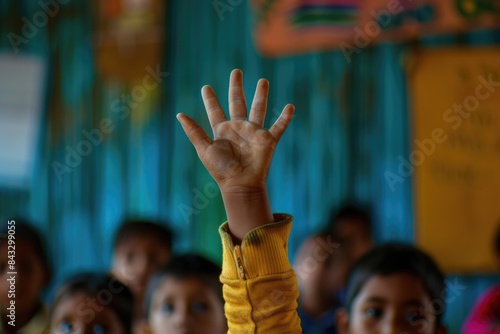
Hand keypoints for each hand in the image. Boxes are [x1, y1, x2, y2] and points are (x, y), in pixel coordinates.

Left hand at [177, 69, 293, 240]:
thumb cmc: (221, 170)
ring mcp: (254, 133)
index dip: (210, 99)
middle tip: (236, 71)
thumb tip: (179, 114)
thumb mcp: (204, 149)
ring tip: (263, 81)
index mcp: (222, 130)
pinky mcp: (267, 140)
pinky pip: (279, 127)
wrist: (240, 185)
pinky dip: (285, 118)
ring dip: (261, 95)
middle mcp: (238, 128)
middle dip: (236, 87)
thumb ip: (194, 131)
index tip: (206, 87)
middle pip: (237, 102)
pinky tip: (291, 107)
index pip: (215, 110)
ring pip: (258, 109)